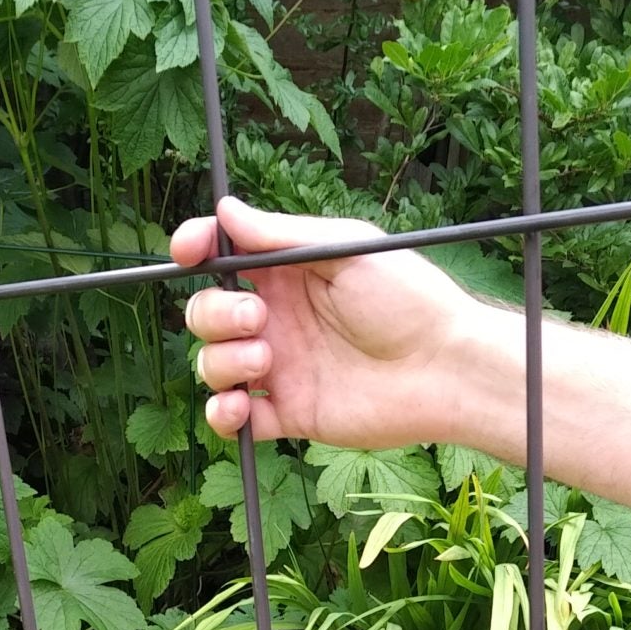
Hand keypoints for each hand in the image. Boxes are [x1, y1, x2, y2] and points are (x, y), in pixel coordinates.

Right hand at [168, 192, 487, 450]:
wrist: (443, 368)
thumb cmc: (407, 298)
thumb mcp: (345, 250)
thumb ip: (280, 236)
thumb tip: (225, 210)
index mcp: (288, 272)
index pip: (222, 258)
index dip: (195, 250)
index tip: (186, 252)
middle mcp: (277, 319)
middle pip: (206, 312)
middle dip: (214, 312)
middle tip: (257, 316)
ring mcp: (280, 367)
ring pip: (212, 364)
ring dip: (222, 360)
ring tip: (265, 359)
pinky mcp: (289, 413)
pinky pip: (234, 419)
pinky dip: (223, 415)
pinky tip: (241, 407)